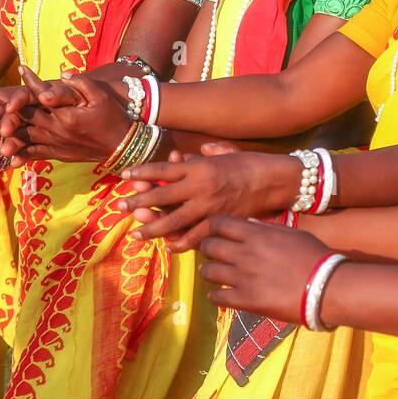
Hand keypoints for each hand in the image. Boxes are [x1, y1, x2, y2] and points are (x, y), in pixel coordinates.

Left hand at [0, 67, 132, 165]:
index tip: (20, 70)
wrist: (122, 146)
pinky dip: (20, 154)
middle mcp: (57, 129)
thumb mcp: (101, 97)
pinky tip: (7, 156)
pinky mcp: (57, 154)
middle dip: (7, 108)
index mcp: (66, 114)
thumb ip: (81, 84)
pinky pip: (35, 154)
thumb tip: (63, 74)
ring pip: (25, 137)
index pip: (42, 95)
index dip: (30, 82)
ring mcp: (56, 144)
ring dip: (6, 131)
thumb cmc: (113, 118)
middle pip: (27, 117)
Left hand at [118, 145, 299, 250]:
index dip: (143, 173)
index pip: (164, 169)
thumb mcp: (225, 152)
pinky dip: (180, 243)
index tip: (126, 177)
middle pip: (162, 195)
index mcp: (200, 167)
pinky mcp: (220, 223)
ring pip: (173, 221)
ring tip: (136, 233)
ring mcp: (209, 207)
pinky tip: (169, 246)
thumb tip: (183, 159)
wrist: (276, 180)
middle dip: (139, 202)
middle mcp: (200, 186)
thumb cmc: (251, 163)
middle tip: (121, 209)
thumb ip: (202, 155)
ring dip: (152, 227)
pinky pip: (195, 237)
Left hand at [199, 216, 333, 321]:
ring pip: (208, 271)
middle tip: (213, 254)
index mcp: (256, 234)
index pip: (219, 223)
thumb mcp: (292, 233)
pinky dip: (216, 294)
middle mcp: (245, 253)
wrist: (326, 287)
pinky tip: (221, 294)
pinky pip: (217, 296)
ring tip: (216, 274)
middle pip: (209, 246)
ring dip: (210, 271)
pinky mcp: (246, 301)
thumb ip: (266, 229)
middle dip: (207, 248)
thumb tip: (247, 225)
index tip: (215, 232)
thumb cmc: (314, 257)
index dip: (213, 227)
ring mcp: (243, 278)